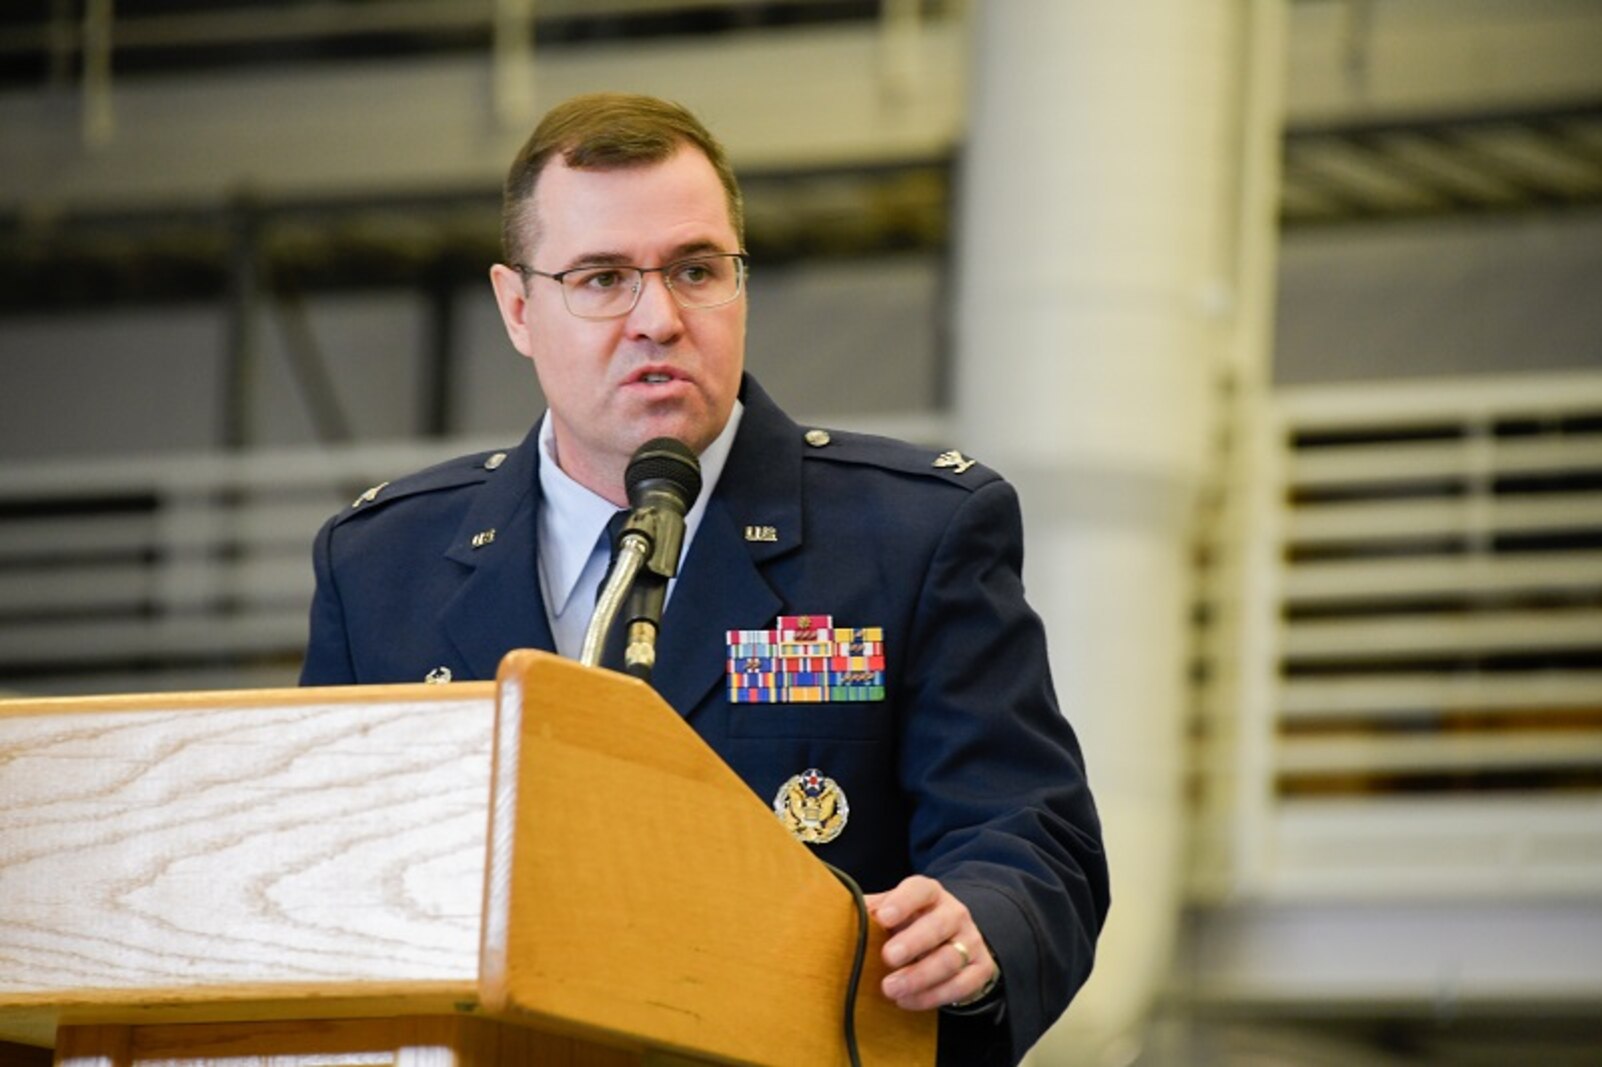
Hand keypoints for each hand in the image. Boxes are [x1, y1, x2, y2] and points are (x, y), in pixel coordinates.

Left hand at [866, 874, 996, 1010]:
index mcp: (929, 894)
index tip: (882, 917)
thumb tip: (830, 911)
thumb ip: (869, 911)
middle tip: (888, 957)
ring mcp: (971, 940)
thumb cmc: (912, 924)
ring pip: (950, 958)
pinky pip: (962, 985)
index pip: (920, 890)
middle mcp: (954, 913)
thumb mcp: (892, 912)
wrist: (955, 940)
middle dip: (913, 942)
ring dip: (920, 976)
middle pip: (938, 925)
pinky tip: (907, 1002)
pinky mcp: (981, 968)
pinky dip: (933, 996)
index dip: (903, 902)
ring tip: (891, 989)